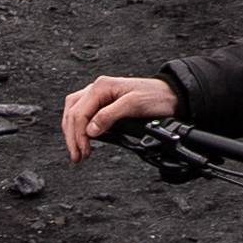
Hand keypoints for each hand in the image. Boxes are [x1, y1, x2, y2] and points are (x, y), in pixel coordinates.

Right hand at [57, 75, 178, 160]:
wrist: (171, 95)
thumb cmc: (156, 96)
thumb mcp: (134, 105)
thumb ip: (109, 116)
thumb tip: (90, 130)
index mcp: (102, 87)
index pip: (79, 113)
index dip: (78, 135)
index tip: (82, 151)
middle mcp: (97, 89)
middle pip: (72, 113)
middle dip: (72, 137)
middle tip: (77, 156)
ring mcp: (99, 96)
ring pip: (74, 112)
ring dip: (73, 132)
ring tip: (77, 150)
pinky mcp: (104, 103)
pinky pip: (83, 113)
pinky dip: (80, 127)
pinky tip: (84, 138)